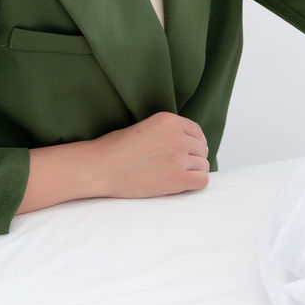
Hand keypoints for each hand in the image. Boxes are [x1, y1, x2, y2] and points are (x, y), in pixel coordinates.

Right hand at [90, 111, 210, 197]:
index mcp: (169, 120)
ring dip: (194, 171)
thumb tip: (186, 144)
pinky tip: (184, 184)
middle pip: (201, 149)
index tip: (190, 151)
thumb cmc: (115, 148)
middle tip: (181, 166)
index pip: (197, 131)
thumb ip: (168, 132)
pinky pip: (202, 180)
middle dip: (194, 157)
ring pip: (203, 165)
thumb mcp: (146, 126)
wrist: (101, 168)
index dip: (194, 143)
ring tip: (179, 176)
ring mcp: (179, 158)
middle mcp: (178, 137)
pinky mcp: (177, 179)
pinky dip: (196, 183)